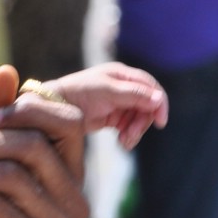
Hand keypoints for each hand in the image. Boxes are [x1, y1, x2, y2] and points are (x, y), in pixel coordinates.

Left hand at [48, 61, 167, 149]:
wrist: (56, 108)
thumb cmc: (80, 94)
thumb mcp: (108, 92)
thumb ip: (134, 95)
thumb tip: (159, 99)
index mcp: (123, 74)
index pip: (150, 87)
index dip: (159, 103)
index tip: (161, 122)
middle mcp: (123, 87)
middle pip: (146, 105)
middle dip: (142, 123)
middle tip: (131, 137)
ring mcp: (117, 103)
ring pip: (138, 118)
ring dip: (135, 131)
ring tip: (124, 143)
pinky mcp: (111, 117)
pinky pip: (127, 126)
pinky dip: (128, 135)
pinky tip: (122, 143)